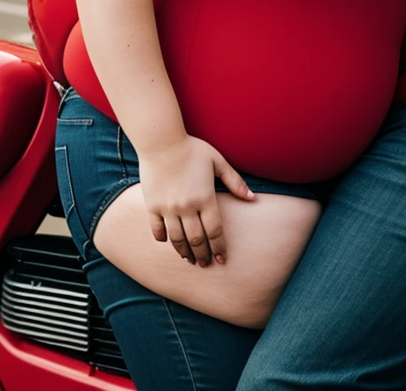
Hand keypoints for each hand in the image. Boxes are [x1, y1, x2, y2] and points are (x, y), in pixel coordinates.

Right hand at [138, 133, 254, 265]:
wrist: (161, 141)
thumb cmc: (192, 149)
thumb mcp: (218, 162)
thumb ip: (235, 182)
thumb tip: (253, 198)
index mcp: (205, 198)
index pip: (215, 231)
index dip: (219, 247)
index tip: (222, 260)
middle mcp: (186, 207)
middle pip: (197, 240)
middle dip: (203, 255)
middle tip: (206, 264)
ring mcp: (168, 208)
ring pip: (177, 239)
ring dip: (184, 252)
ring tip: (190, 260)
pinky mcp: (152, 206)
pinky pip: (157, 230)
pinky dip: (163, 239)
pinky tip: (168, 242)